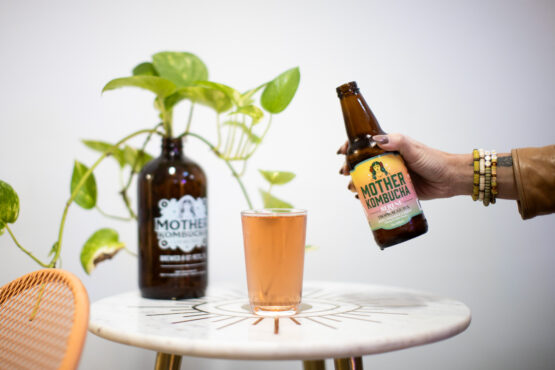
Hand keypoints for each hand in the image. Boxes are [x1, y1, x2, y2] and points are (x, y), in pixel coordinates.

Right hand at [338, 133, 471, 199]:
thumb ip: (398, 142)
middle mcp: (388, 160)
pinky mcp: (395, 190)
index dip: (351, 146)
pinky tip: (361, 199)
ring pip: (368, 178)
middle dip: (350, 168)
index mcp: (391, 146)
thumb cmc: (434, 160)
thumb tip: (376, 140)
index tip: (342, 153)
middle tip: (345, 174)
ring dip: (357, 183)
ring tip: (353, 188)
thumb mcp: (414, 149)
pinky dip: (368, 195)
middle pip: (363, 163)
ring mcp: (391, 176)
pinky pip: (378, 192)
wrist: (450, 179)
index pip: (366, 144)